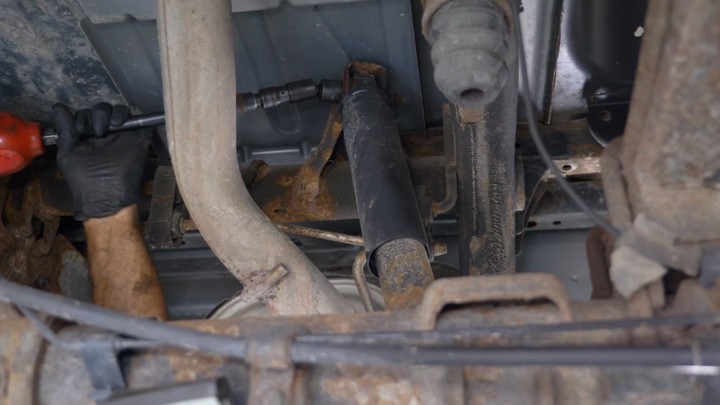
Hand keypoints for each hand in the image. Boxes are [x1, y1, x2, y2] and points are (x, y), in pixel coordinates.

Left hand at [52, 102, 150, 220]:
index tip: (80, 131)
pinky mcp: (137, 139)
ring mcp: (122, 135)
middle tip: (97, 132)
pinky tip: (120, 125)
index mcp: (87, 136)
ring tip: (110, 127)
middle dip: (98, 115)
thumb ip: (65, 129)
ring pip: (120, 111)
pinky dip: (131, 116)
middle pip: (103, 109)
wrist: (105, 195)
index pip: (86, 115)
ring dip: (113, 114)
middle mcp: (105, 133)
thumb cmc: (83, 178)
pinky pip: (138, 119)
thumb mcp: (68, 152)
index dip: (82, 118)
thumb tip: (58, 106)